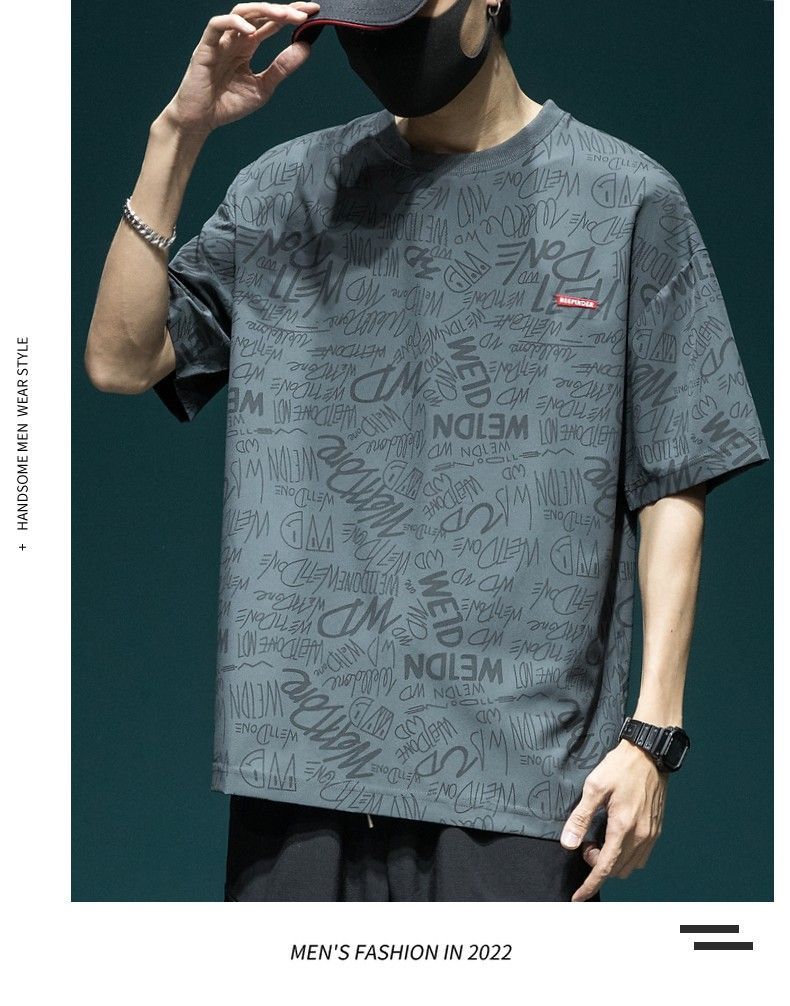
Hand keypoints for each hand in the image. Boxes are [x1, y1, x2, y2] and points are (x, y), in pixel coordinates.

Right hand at [162, 2, 320, 136]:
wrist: (201, 120)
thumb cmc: (228, 103)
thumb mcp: (263, 87)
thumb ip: (282, 68)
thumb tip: (305, 47)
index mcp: (248, 45)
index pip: (272, 23)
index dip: (291, 15)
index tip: (312, 12)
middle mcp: (235, 38)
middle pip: (260, 13)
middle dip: (282, 10)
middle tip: (304, 12)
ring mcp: (221, 40)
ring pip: (241, 12)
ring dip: (263, 10)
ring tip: (284, 16)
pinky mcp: (205, 47)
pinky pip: (217, 25)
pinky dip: (234, 23)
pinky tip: (251, 31)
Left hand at [559, 739, 668, 900]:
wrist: (649, 754)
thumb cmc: (621, 767)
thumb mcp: (594, 787)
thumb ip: (580, 817)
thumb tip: (569, 843)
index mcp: (623, 828)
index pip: (604, 868)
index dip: (590, 885)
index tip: (578, 897)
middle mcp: (641, 836)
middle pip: (616, 869)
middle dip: (597, 865)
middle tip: (586, 842)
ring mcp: (652, 834)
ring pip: (630, 866)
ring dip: (612, 861)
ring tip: (600, 838)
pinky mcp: (657, 829)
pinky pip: (641, 856)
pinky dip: (626, 855)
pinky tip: (616, 836)